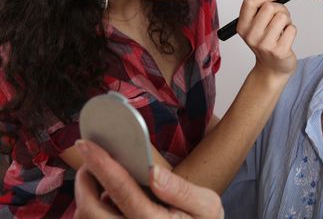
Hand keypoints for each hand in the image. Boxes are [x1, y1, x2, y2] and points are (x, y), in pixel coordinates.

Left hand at [74, 140, 223, 218]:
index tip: (87, 144)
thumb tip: (154, 171)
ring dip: (86, 197)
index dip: (101, 163)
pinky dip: (91, 211)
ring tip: (100, 180)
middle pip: (91, 208)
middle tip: (91, 159)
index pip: (121, 189)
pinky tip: (108, 201)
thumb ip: (181, 190)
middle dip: (84, 179)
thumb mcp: (206, 206)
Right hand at [236, 0, 296, 76]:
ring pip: (282, 17)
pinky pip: (292, 29)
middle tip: (280, 18)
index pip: (249, 2)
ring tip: (283, 29)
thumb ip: (262, 3)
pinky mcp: (278, 51)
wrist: (272, 68)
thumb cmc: (266, 43)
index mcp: (242, 26)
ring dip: (287, 20)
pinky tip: (286, 38)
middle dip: (280, 8)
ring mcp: (264, 44)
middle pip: (269, 7)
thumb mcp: (258, 22)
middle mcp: (251, 36)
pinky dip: (292, 30)